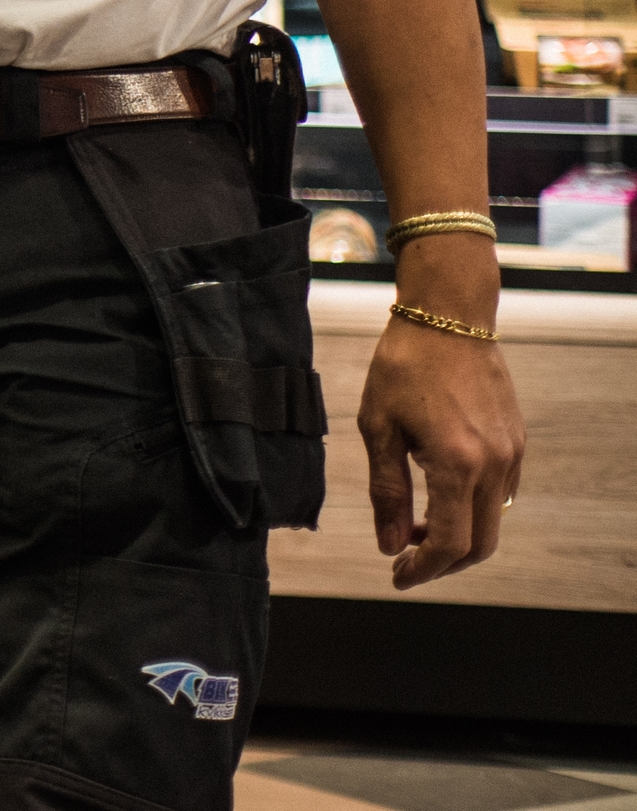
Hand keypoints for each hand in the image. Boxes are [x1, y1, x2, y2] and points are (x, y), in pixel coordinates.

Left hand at [358, 250, 523, 588]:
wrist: (447, 317)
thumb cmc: (403, 366)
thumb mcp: (378, 427)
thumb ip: (387, 491)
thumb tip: (390, 544)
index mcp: (456, 463)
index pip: (449, 542)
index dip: (423, 568)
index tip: (397, 576)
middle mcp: (493, 464)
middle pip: (480, 543)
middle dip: (442, 562)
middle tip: (404, 561)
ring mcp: (511, 453)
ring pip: (493, 520)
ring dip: (458, 536)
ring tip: (414, 526)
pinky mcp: (516, 442)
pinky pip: (500, 493)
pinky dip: (472, 508)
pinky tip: (438, 495)